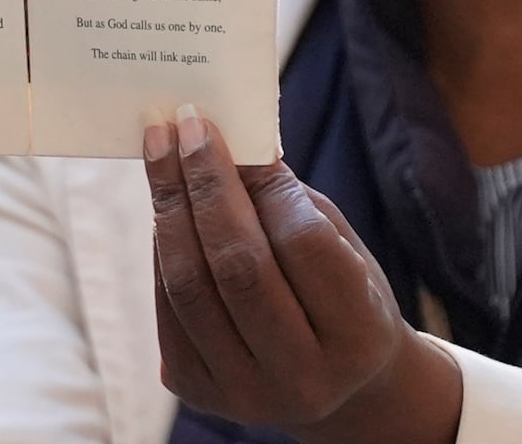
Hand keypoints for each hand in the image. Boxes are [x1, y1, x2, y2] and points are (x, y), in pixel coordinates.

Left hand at [145, 107, 461, 443]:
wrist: (338, 384)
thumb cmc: (346, 295)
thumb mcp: (342, 245)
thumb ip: (290, 202)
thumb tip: (233, 145)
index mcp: (359, 336)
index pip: (303, 242)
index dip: (260, 181)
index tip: (222, 129)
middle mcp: (304, 377)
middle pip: (238, 266)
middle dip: (204, 186)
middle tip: (184, 126)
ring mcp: (247, 396)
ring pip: (190, 289)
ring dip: (170, 211)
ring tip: (162, 156)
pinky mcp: (200, 395)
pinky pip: (168, 310)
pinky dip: (163, 251)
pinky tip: (166, 210)